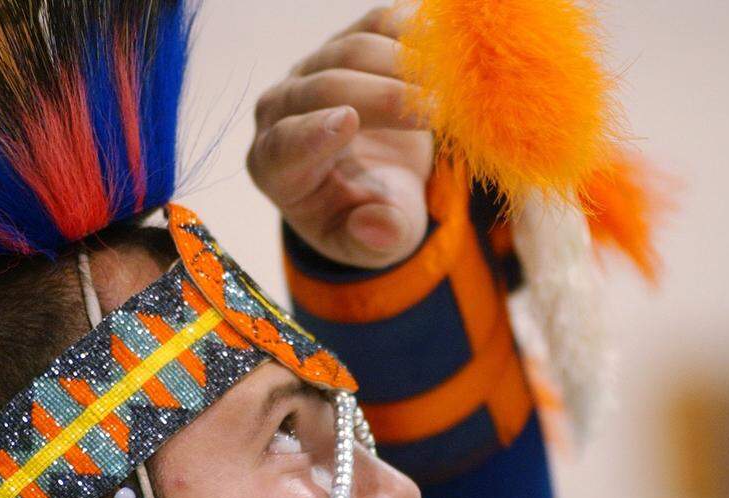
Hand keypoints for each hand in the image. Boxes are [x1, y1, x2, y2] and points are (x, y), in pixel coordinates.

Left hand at [247, 7, 433, 269]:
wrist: (382, 180)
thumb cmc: (369, 214)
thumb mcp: (375, 243)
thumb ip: (374, 240)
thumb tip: (377, 227)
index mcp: (277, 168)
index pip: (283, 146)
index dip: (311, 134)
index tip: (347, 123)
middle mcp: (283, 111)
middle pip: (324, 88)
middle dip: (382, 98)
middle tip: (436, 113)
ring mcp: (313, 69)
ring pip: (352, 49)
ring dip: (405, 63)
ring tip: (451, 88)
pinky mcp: (347, 41)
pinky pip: (376, 23)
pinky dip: (412, 29)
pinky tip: (446, 46)